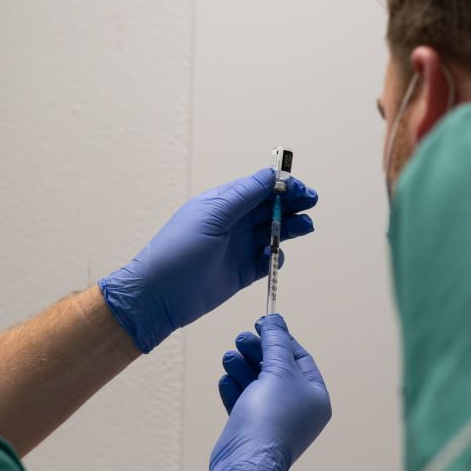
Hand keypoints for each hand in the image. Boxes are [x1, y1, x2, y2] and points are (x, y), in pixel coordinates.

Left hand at [99, 169, 316, 352]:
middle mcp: (232, 223)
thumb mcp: (212, 216)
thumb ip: (244, 196)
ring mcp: (237, 248)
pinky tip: (274, 256)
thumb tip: (270, 175)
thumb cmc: (178, 250)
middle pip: (270, 208)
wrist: (160, 295)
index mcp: (222, 203)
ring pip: (272, 233)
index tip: (300, 188)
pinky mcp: (241, 273)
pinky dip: (275, 258)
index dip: (281, 185)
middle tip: (310, 203)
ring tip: (305, 227)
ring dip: (290, 228)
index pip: (259, 187)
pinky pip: (267, 262)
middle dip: (292, 203)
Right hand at [204, 314, 330, 470]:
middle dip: (257, 352)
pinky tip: (227, 379)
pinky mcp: (251, 426)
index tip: (262, 323)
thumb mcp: (278, 370)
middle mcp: (298, 408)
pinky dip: (235, 387)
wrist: (247, 460)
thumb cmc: (271, 420)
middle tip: (241, 339)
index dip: (280, 338)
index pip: (299, 357)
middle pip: (276, 368)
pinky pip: (244, 399)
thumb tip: (275, 320)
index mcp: (315, 396)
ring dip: (242, 367)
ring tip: (229, 357)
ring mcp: (274, 418)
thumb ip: (276, 341)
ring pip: (257, 383)